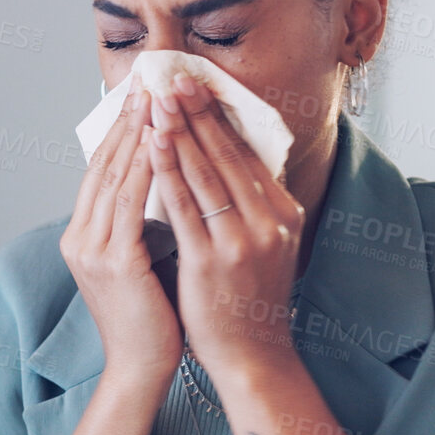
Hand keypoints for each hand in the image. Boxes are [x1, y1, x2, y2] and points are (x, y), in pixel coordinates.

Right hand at [61, 75, 180, 387]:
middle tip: (148, 80)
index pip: (102, 171)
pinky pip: (130, 203)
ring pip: (116, 177)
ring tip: (155, 97)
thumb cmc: (153, 318)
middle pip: (104, 165)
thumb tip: (167, 181)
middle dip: (128, 120)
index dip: (121, 130)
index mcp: (83, 237)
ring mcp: (91, 250)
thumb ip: (143, 223)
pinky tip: (161, 140)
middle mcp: (79, 238)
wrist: (143, 368)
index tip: (142, 96)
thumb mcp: (142, 260)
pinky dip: (145, 168)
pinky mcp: (113, 262)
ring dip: (137, 133)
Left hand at [146, 70, 305, 381]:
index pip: (246, 153)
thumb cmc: (247, 303)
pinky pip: (185, 206)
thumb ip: (250, 207)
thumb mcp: (264, 246)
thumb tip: (226, 163)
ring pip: (206, 172)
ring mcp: (242, 240)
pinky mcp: (213, 260)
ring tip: (159, 99)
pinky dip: (167, 170)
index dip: (218, 116)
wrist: (252, 358)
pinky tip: (152, 145)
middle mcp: (268, 221)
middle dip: (197, 111)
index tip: (197, 84)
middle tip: (174, 76)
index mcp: (282, 213)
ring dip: (180, 129)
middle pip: (227, 153)